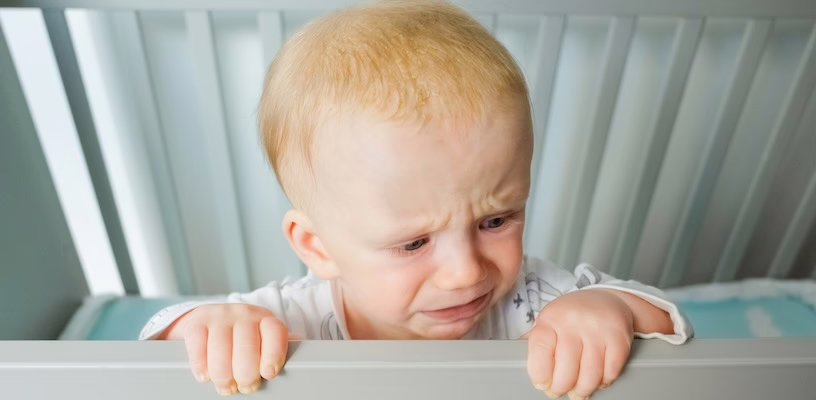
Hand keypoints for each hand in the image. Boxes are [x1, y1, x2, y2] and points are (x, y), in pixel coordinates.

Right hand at [161, 304, 288, 395]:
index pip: (275, 333)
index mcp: (265, 319)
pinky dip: (202, 367)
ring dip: (223, 375)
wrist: (208, 319)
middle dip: (246, 374)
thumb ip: (277, 348)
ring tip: (227, 386)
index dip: (273, 354)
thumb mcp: (263, 339)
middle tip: (246, 386)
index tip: (269, 374)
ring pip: (221, 350)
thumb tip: (303, 359)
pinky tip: (206, 376)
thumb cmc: (242, 336)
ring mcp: (220, 316)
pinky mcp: (197, 323)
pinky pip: (199, 347)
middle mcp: (244, 314)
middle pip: (246, 346)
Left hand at [525, 289, 633, 399]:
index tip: (541, 384)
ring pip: (590, 375)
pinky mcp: (619, 338)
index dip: (539, 374)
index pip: (540, 349)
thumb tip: (512, 361)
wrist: (606, 298)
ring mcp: (598, 330)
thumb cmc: (571, 316)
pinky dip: (603, 382)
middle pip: (566, 370)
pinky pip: (611, 372)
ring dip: (582, 390)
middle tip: (559, 390)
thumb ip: (536, 343)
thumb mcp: (549, 322)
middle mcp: (574, 322)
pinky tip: (597, 379)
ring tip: (577, 391)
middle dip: (560, 388)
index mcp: (551, 319)